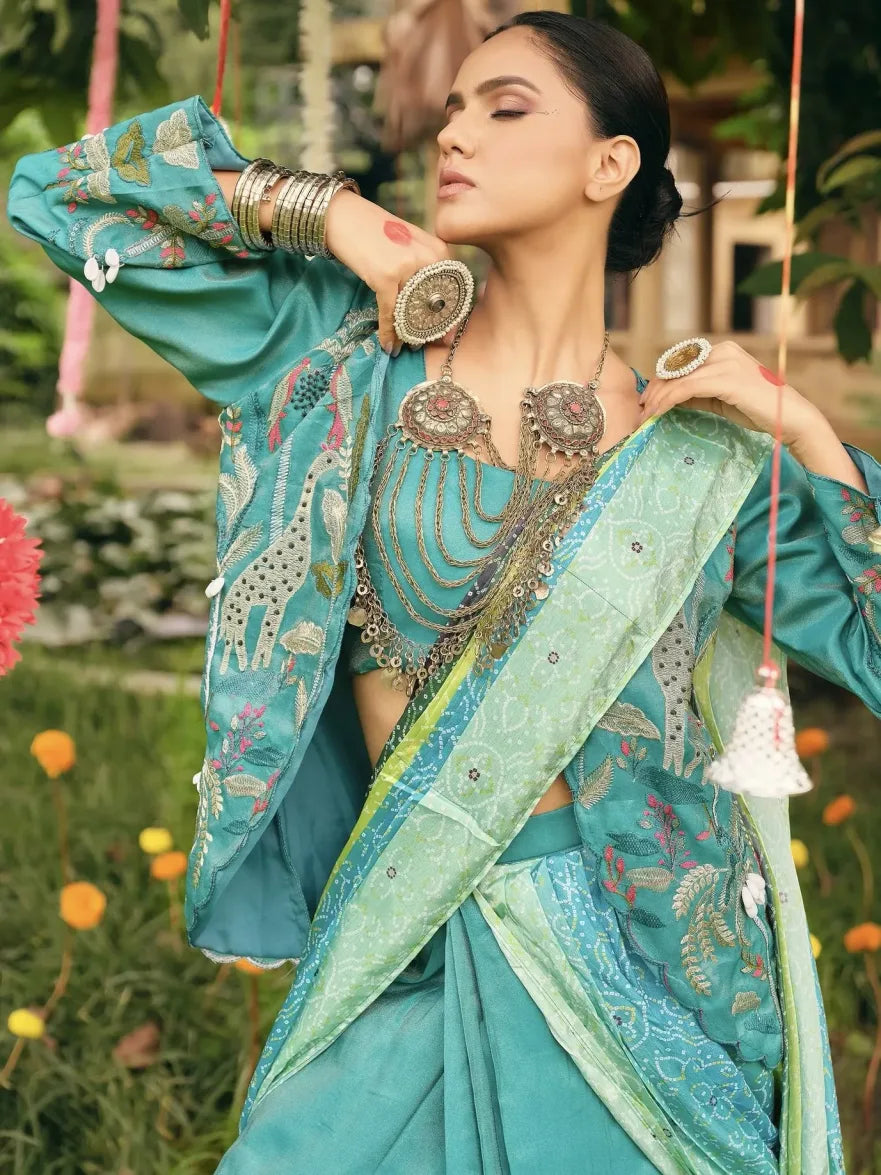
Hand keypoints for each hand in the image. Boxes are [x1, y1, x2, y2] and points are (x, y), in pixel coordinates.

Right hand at [324, 190, 453, 354]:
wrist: (342, 215)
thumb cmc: (376, 230)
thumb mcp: (410, 242)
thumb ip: (425, 265)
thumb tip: (433, 301)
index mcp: (437, 249)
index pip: (452, 291)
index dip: (449, 316)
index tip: (447, 333)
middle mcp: (427, 257)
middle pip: (434, 305)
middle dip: (430, 329)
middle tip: (426, 344)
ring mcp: (407, 267)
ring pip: (412, 312)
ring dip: (409, 335)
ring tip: (407, 347)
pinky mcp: (385, 276)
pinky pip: (390, 313)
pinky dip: (389, 333)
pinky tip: (389, 346)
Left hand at [639, 340, 821, 445]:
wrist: (789, 417)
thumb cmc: (758, 409)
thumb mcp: (720, 397)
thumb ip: (697, 392)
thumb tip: (668, 398)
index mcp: (722, 350)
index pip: (680, 363)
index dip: (660, 381)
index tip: (647, 400)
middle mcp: (722, 350)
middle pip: (675, 368)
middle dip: (654, 389)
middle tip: (641, 409)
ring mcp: (725, 362)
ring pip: (677, 379)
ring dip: (657, 398)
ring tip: (646, 415)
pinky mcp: (725, 379)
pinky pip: (686, 388)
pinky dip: (667, 401)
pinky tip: (657, 413)